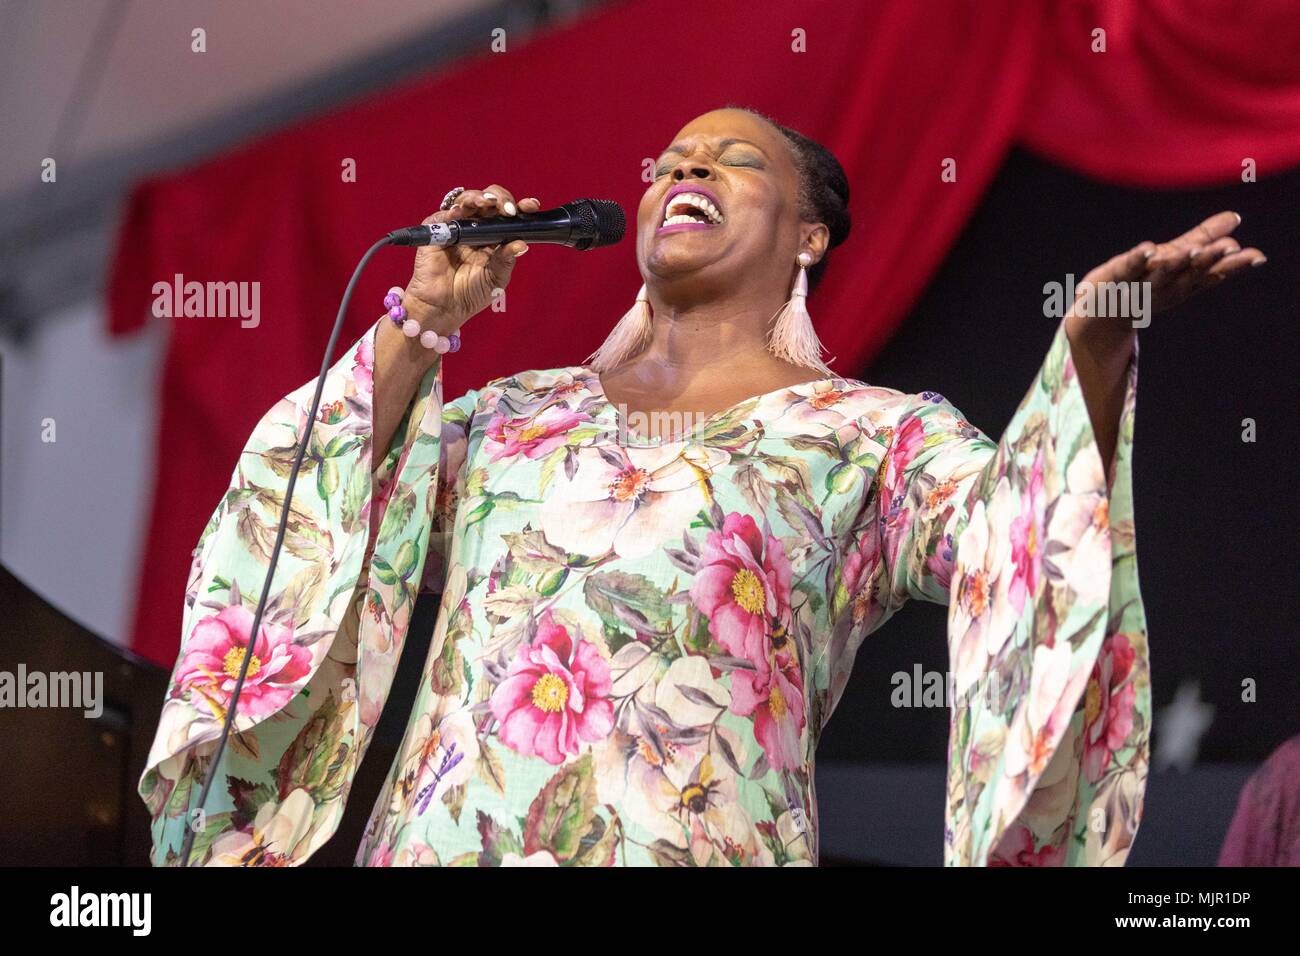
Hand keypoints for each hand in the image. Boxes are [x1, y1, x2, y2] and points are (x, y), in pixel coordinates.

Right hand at [401, 186, 542, 334]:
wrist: (445, 308)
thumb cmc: (471, 294)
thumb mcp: (496, 278)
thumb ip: (506, 260)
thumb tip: (522, 244)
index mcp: (494, 236)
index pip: (507, 215)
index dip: (520, 207)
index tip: (531, 206)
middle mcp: (476, 227)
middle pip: (488, 200)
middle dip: (500, 197)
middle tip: (508, 209)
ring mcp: (456, 227)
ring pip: (467, 200)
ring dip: (478, 197)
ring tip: (487, 203)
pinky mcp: (436, 230)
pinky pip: (443, 214)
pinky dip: (452, 210)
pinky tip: (460, 213)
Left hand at [1068, 210, 1266, 333]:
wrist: (1100, 313)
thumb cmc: (1145, 283)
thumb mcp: (1176, 259)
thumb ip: (1204, 239)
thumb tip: (1235, 216)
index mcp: (1184, 283)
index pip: (1212, 273)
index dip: (1232, 266)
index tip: (1255, 256)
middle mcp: (1165, 287)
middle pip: (1189, 274)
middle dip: (1208, 263)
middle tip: (1228, 250)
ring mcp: (1138, 285)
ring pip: (1160, 275)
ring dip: (1176, 264)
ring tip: (1192, 251)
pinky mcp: (1113, 278)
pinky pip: (1125, 269)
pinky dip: (1136, 260)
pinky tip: (1147, 248)